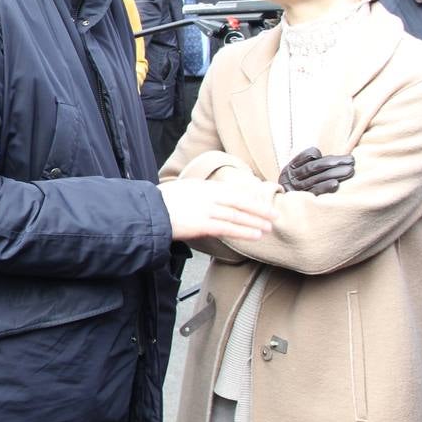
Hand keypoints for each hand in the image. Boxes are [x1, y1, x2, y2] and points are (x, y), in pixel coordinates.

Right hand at [159, 178, 277, 241]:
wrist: (147, 211)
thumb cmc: (159, 203)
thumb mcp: (180, 191)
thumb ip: (195, 194)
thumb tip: (205, 201)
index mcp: (202, 186)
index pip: (231, 190)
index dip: (248, 196)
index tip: (260, 201)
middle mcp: (207, 195)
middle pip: (240, 201)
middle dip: (259, 208)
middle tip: (274, 214)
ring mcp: (206, 209)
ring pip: (238, 215)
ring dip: (256, 221)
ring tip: (269, 227)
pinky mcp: (203, 224)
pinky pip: (229, 228)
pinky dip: (244, 231)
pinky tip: (256, 235)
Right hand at [278, 147, 353, 194]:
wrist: (290, 212)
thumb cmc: (300, 184)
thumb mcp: (298, 170)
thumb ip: (307, 160)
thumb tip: (318, 154)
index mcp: (290, 169)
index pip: (308, 158)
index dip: (326, 156)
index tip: (346, 158)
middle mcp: (290, 179)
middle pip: (313, 168)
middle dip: (334, 163)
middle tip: (351, 161)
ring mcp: (296, 190)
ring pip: (315, 179)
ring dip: (334, 173)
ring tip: (350, 170)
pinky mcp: (302, 201)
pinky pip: (314, 192)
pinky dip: (324, 187)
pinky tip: (336, 184)